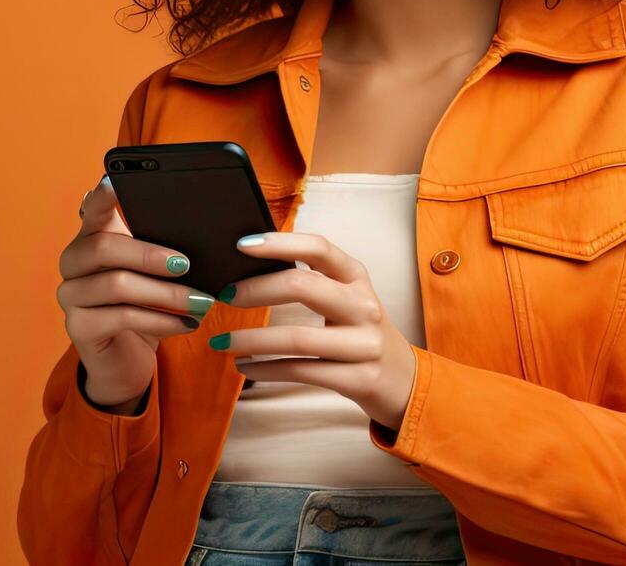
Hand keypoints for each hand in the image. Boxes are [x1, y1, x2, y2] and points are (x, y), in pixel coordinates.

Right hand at [54, 176, 215, 410]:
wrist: (128, 359)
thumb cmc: (146, 306)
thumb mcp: (156, 274)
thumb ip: (166, 248)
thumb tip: (208, 234)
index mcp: (91, 238)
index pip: (93, 208)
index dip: (102, 195)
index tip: (115, 181)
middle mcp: (73, 262)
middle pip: (103, 247)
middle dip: (149, 254)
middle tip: (186, 264)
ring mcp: (71, 295)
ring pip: (116, 285)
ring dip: (165, 293)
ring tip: (201, 301)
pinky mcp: (78, 327)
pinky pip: (121, 317)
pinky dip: (160, 319)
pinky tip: (186, 323)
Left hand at [208, 231, 418, 433]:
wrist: (405, 381)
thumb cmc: (359, 332)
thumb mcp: (346, 298)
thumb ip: (310, 281)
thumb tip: (246, 269)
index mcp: (356, 277)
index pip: (318, 248)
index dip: (279, 243)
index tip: (241, 245)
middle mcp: (364, 306)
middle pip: (302, 287)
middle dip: (255, 290)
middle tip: (223, 296)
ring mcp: (364, 344)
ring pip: (296, 338)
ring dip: (251, 339)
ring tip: (221, 342)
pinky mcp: (359, 379)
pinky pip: (301, 371)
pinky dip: (265, 370)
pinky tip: (244, 367)